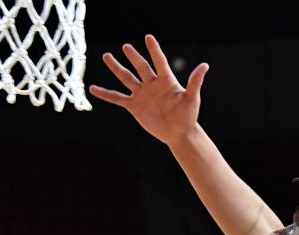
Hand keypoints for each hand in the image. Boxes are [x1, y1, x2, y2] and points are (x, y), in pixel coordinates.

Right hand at [89, 34, 208, 145]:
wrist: (179, 133)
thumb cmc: (188, 116)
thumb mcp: (192, 98)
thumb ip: (195, 82)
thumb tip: (205, 65)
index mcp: (166, 80)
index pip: (159, 61)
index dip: (154, 50)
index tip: (148, 38)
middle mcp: (152, 84)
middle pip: (141, 67)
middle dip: (133, 56)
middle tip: (126, 47)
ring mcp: (142, 94)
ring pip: (127, 78)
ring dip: (117, 68)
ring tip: (107, 56)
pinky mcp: (134, 106)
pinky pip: (117, 98)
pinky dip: (105, 94)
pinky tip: (93, 88)